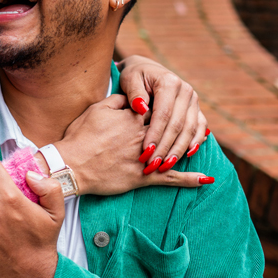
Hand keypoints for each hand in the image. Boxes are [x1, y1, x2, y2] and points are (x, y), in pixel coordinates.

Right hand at [51, 95, 210, 194]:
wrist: (72, 164)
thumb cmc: (81, 136)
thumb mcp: (97, 109)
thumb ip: (119, 100)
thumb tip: (134, 97)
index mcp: (134, 117)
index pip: (158, 109)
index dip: (162, 108)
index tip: (165, 107)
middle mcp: (144, 136)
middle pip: (170, 128)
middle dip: (178, 128)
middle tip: (182, 127)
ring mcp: (147, 157)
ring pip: (174, 151)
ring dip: (187, 149)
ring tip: (199, 148)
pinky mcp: (144, 177)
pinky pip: (171, 178)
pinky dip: (189, 179)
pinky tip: (206, 179)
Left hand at [117, 55, 208, 174]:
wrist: (147, 70)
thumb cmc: (135, 77)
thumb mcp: (129, 80)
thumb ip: (134, 93)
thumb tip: (141, 108)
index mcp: (169, 83)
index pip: (163, 114)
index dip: (155, 135)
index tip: (145, 152)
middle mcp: (185, 90)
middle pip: (177, 125)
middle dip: (165, 147)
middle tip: (153, 164)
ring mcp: (194, 100)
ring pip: (189, 129)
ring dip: (178, 150)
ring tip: (165, 165)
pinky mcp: (196, 109)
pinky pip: (200, 127)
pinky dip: (195, 142)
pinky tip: (187, 155)